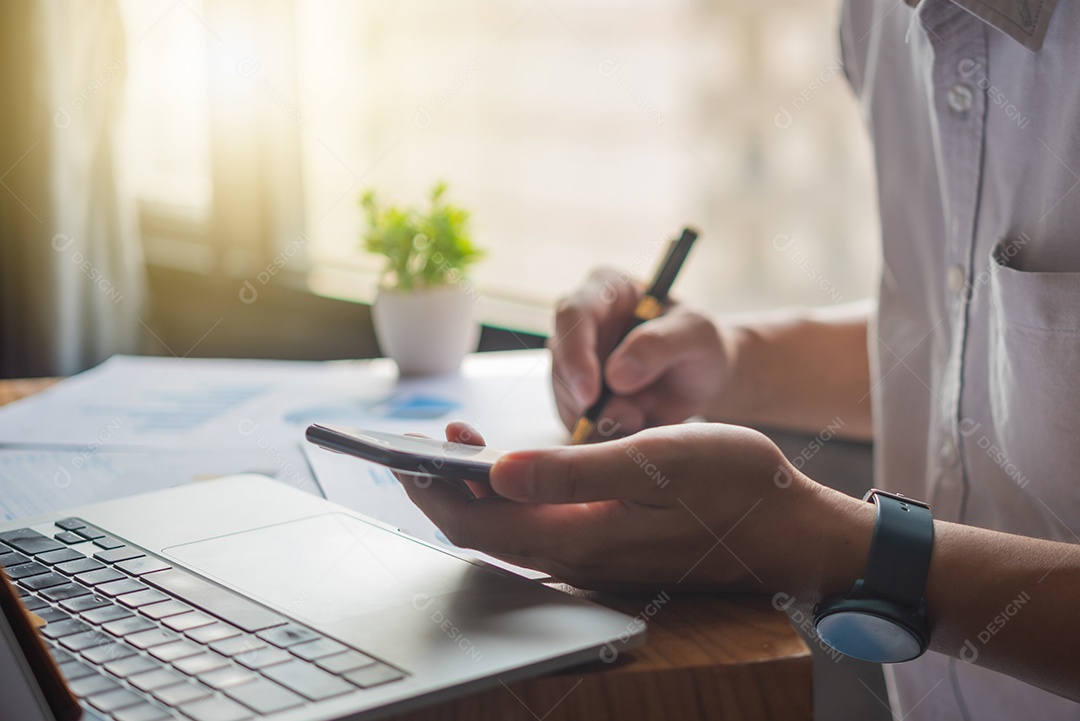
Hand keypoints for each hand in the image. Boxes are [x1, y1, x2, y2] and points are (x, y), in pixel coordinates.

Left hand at [395, 421, 871, 594]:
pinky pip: (541, 527)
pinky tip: (519, 467)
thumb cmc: (732, 485)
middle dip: (446, 488)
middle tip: (432, 440)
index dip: (433, 489)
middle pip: (485, 531)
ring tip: (464, 445)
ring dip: (479, 490)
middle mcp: (577, 557)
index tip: (406, 451)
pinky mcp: (610, 546)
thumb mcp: (652, 463)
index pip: (476, 523)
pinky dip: (515, 496)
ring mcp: (594, 556)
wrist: (792, 525)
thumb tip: (496, 471)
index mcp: (578, 539)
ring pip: (511, 529)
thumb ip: (570, 473)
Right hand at [550, 268, 730, 438]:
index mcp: (605, 290)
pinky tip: (635, 425)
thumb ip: (659, 345)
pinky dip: (602, 433)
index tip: (590, 395)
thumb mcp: (696, 334)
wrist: (704, 376)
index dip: (575, 355)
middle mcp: (581, 324)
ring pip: (565, 398)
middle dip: (590, 401)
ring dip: (600, 420)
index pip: (572, 315)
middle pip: (561, 363)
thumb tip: (616, 376)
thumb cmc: (701, 343)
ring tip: (643, 417)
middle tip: (632, 418)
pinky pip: (575, 422)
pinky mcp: (577, 395)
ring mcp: (575, 361)